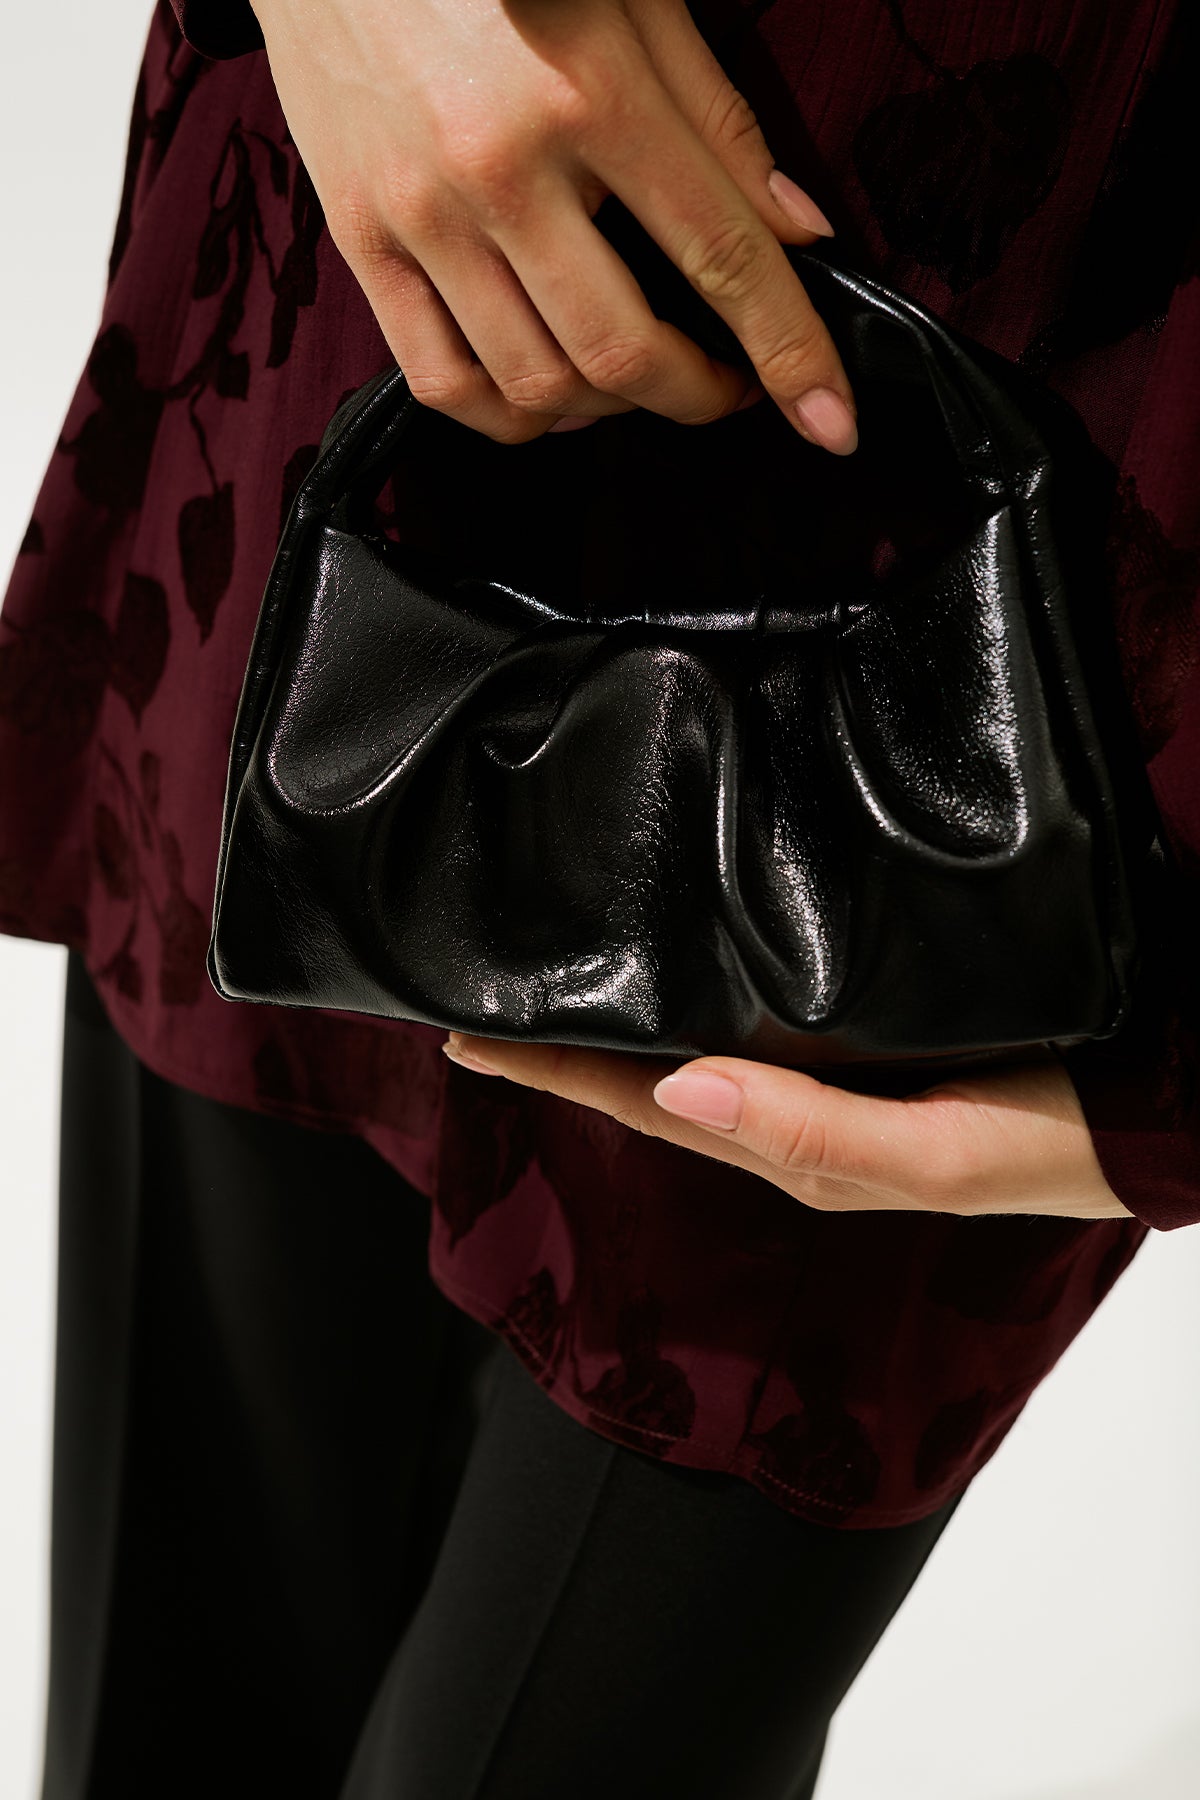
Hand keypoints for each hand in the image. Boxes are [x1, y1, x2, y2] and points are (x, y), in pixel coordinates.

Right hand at [249, 0, 855, 449]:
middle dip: (697, 396)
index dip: (790, 353)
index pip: (722, 256)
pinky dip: (511, 417)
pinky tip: (546, 390)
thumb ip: (718, 118)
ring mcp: (421, 214)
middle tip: (726, 385)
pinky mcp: (360, 242)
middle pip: (623, 353)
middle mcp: (500, 166)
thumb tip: (798, 232)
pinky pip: (442, 383)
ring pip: (535, 387)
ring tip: (635, 375)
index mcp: (590, 92)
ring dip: (608, 410)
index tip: (830, 420)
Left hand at [441, 1036, 1133, 1220]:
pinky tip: (672, 968)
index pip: (642, 1105)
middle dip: (560, 1047)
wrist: (1153, 1103)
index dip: (549, 1076)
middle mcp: (795, 1110)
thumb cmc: (1054, 1141)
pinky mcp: (864, 1035)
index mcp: (794, 1142)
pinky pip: (752, 1014)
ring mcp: (827, 1076)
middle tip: (476, 998)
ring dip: (616, 1022)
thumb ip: (808, 1133)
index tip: (460, 1036)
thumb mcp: (931, 1156)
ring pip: (693, 1045)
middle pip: (649, 1077)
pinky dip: (691, 993)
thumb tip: (675, 1092)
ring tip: (547, 983)